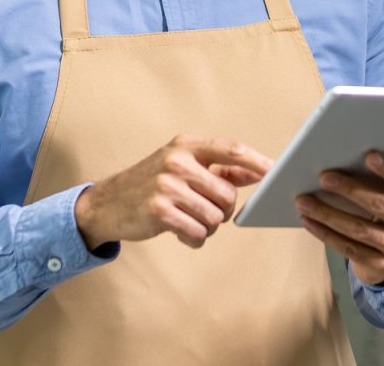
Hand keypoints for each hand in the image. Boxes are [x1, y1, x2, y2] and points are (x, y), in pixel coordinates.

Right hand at [75, 135, 272, 250]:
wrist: (108, 202)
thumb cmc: (153, 183)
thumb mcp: (183, 167)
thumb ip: (220, 169)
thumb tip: (259, 172)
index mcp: (187, 145)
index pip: (231, 150)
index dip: (256, 162)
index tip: (276, 171)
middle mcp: (178, 161)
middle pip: (228, 193)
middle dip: (224, 209)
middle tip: (207, 211)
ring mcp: (167, 186)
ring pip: (215, 217)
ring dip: (208, 226)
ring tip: (189, 220)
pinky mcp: (159, 211)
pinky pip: (198, 233)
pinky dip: (195, 238)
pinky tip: (180, 231)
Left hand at [294, 151, 383, 284]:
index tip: (368, 156)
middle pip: (379, 206)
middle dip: (349, 189)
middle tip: (323, 177)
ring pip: (360, 230)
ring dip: (328, 214)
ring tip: (304, 200)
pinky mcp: (382, 266)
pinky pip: (350, 249)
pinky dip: (326, 234)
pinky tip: (309, 221)